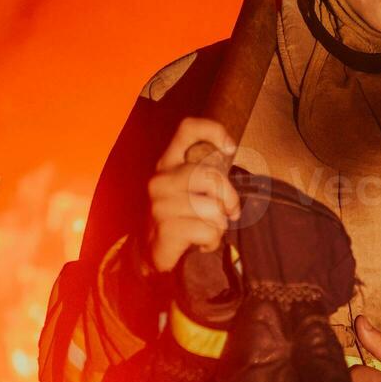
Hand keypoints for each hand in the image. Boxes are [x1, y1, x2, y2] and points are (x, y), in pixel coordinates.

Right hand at [144, 117, 241, 272]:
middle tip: (230, 211)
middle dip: (229, 197)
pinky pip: (208, 231)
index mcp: (168, 162)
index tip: (230, 148)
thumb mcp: (188, 188)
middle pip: (211, 175)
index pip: (187, 129)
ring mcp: (161, 204)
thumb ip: (206, 174)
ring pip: (213, 208)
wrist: (149, 252)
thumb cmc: (179, 216)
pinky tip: (203, 243)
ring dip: (220, 225)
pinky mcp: (166, 229)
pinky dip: (213, 241)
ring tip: (210, 230)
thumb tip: (231, 156)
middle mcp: (161, 179)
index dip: (213, 131)